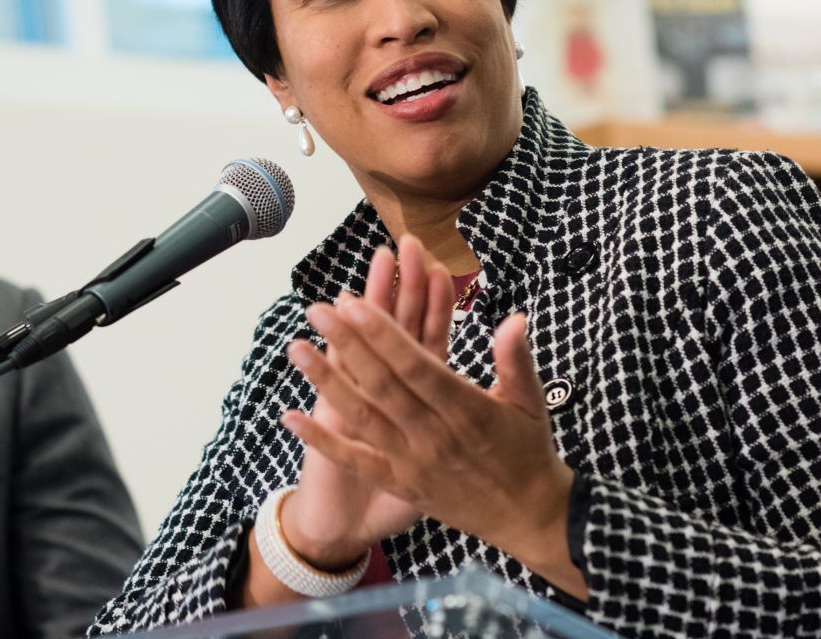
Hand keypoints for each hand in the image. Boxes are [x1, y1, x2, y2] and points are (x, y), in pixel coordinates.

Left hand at [282, 243, 583, 595]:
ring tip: (296, 348)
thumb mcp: (530, 401)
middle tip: (317, 310)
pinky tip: (290, 418)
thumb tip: (513, 318)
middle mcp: (434, 434)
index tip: (354, 303)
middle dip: (348, 344)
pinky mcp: (400, 484)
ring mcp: (412, 461)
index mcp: (466, 408)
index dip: (383, 334)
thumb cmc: (527, 451)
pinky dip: (322, 441)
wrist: (528, 518)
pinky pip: (356, 461)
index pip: (416, 365)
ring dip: (326, 383)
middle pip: (382, 384)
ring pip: (362, 417)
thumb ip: (515, 359)